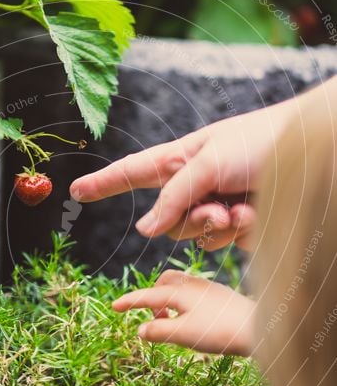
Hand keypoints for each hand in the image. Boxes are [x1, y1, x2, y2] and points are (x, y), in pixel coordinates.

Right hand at [71, 98, 297, 250]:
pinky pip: (221, 243)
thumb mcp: (207, 163)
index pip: (132, 173)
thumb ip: (173, 197)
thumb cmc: (259, 142)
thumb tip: (145, 230)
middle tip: (218, 208)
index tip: (75, 190)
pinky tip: (255, 213)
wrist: (310, 154)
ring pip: (194, 236)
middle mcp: (193, 185)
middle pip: (167, 221)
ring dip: (218, 228)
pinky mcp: (237, 223)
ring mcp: (215, 205)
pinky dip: (237, 233)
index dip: (103, 183)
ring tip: (242, 208)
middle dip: (191, 220)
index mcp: (180, 160)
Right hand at [113, 270, 254, 355]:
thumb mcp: (184, 335)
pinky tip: (194, 320)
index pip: (147, 296)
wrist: (262, 328)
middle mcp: (193, 285)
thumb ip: (159, 331)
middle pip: (164, 282)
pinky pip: (194, 293)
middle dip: (152, 297)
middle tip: (153, 319)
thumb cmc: (221, 331)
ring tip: (173, 322)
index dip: (129, 302)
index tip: (114, 307)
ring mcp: (210, 289)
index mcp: (180, 292)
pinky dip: (184, 304)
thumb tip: (139, 330)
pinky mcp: (222, 296)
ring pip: (180, 287)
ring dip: (169, 301)